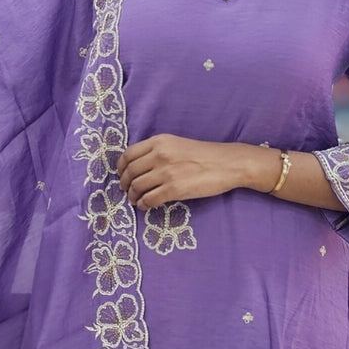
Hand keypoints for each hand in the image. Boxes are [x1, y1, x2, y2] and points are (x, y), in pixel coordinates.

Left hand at [116, 134, 244, 208]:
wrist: (228, 163)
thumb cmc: (205, 155)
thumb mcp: (177, 144)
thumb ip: (158, 152)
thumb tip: (139, 167)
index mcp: (159, 141)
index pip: (128, 154)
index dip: (120, 168)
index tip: (122, 175)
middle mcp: (160, 155)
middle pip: (130, 172)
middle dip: (124, 184)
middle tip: (126, 191)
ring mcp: (166, 172)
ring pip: (137, 187)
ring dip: (133, 196)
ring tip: (136, 200)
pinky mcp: (174, 189)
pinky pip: (149, 199)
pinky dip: (144, 205)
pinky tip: (146, 206)